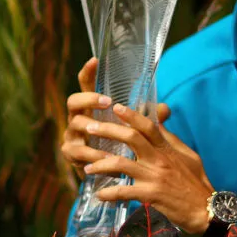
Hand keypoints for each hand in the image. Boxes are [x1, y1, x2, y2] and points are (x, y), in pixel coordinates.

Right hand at [60, 57, 172, 173]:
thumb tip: (165, 110)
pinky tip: (106, 158)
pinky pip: (78, 152)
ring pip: (76, 125)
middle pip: (73, 101)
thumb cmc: (119, 146)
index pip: (86, 84)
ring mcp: (72, 135)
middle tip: (107, 102)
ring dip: (93, 127)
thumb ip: (147, 120)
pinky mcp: (70, 154)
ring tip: (108, 132)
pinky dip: (93, 155)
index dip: (88, 72)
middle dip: (88, 99)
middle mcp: (78, 118)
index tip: (95, 59)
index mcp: (92, 108)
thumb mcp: (134, 131)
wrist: (106, 176)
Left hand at [82, 103, 213, 235]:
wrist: (206, 210)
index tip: (115, 107)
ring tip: (87, 168)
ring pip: (120, 164)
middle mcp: (159, 159)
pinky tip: (99, 195)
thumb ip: (170, 140)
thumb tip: (157, 123)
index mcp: (168, 148)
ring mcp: (154, 177)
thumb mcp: (188, 156)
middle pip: (130, 137)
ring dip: (100, 164)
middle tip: (89, 128)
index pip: (148, 125)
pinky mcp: (150, 195)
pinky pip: (123, 192)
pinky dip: (108, 193)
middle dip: (107, 130)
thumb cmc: (196, 182)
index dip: (131, 115)